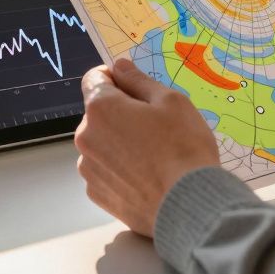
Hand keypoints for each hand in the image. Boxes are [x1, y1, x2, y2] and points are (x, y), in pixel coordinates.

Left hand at [74, 59, 219, 236]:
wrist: (189, 206)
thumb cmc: (184, 148)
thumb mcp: (171, 101)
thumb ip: (139, 81)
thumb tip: (120, 67)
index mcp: (101, 108)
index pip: (94, 78)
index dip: (115, 78)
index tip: (135, 88)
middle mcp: (85, 136)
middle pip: (98, 113)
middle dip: (120, 113)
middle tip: (155, 127)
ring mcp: (89, 168)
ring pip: (101, 143)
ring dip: (119, 142)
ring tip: (153, 156)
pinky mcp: (97, 194)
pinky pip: (105, 170)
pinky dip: (120, 169)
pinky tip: (146, 176)